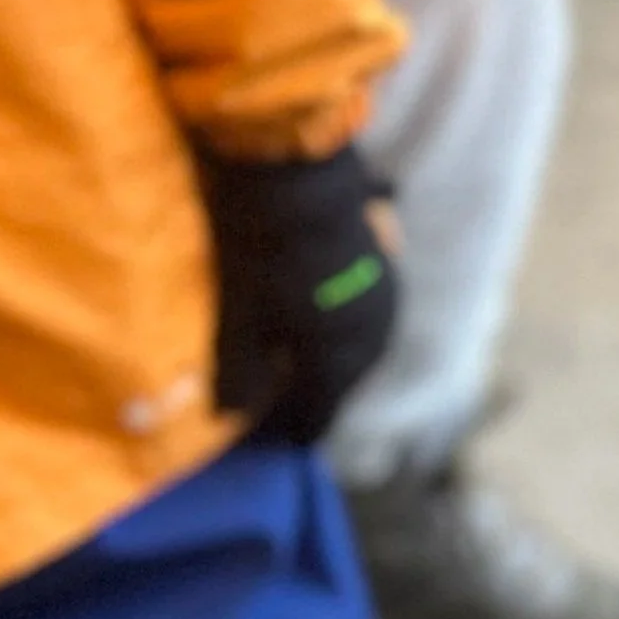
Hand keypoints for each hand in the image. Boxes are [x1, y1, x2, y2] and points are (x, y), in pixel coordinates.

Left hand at [198, 144, 401, 443]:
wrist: (300, 175)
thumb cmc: (259, 252)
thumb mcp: (236, 320)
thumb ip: (237, 376)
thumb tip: (232, 419)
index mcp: (338, 358)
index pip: (318, 412)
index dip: (291, 431)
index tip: (268, 443)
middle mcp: (373, 336)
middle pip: (343, 384)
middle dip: (314, 398)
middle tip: (282, 409)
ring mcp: (385, 300)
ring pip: (360, 351)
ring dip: (333, 365)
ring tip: (303, 369)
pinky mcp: (387, 267)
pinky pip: (369, 319)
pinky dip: (346, 333)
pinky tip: (325, 324)